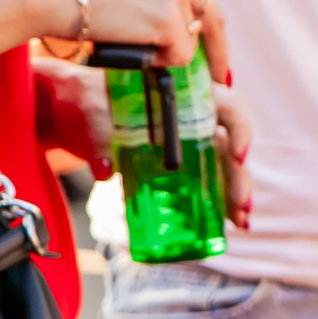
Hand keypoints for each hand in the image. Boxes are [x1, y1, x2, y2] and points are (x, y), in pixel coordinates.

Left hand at [31, 60, 249, 223]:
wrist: (77, 112)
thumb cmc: (90, 100)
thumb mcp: (93, 111)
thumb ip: (100, 136)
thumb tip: (105, 169)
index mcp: (186, 95)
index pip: (226, 106)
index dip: (240, 130)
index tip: (238, 156)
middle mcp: (197, 120)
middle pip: (230, 145)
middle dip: (239, 177)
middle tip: (240, 203)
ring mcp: (191, 145)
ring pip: (224, 168)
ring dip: (235, 195)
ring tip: (241, 221)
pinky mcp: (180, 168)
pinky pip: (207, 184)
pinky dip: (219, 204)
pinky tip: (229, 223)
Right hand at [37, 0, 229, 75]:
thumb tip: (178, 29)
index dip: (209, 23)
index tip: (215, 44)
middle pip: (213, 16)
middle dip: (216, 49)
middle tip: (217, 75)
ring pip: (188, 40)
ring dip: (163, 50)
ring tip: (128, 43)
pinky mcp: (169, 20)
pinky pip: (178, 56)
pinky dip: (158, 62)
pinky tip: (130, 48)